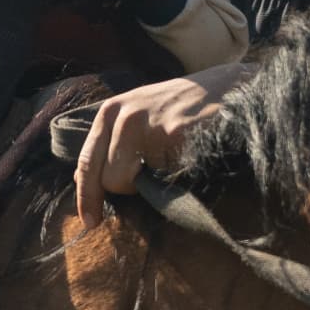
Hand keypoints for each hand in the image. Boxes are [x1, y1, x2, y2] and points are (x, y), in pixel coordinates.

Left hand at [73, 65, 243, 226]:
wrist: (227, 86)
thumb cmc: (178, 107)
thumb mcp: (136, 114)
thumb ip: (110, 143)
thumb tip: (83, 180)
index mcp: (111, 110)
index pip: (87, 162)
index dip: (87, 197)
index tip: (91, 222)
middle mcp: (126, 116)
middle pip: (110, 179)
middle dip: (128, 188)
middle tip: (152, 173)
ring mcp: (151, 124)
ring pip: (135, 184)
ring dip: (152, 184)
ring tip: (171, 160)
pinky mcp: (176, 135)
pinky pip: (167, 178)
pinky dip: (177, 176)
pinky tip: (189, 155)